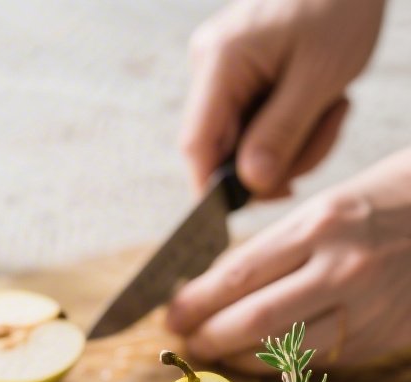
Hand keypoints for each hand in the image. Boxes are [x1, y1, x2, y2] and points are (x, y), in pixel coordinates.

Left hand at [166, 150, 410, 370]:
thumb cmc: (393, 203)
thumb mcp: (334, 205)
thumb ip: (282, 245)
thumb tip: (222, 285)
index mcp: (322, 224)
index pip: (240, 274)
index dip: (198, 301)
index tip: (172, 314)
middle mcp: (340, 269)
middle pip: (253, 318)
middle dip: (210, 336)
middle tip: (186, 342)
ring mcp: (360, 310)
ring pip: (280, 350)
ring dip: (237, 357)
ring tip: (214, 352)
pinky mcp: (374, 340)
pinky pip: (312, 361)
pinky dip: (277, 364)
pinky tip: (257, 359)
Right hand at [181, 0, 384, 196]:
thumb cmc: (340, 5)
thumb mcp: (318, 76)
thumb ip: (281, 133)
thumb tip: (251, 184)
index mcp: (220, 61)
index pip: (196, 145)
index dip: (216, 189)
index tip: (253, 207)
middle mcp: (211, 66)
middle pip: (225, 151)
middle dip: (278, 160)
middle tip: (327, 133)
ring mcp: (224, 71)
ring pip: (247, 144)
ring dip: (295, 144)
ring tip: (334, 109)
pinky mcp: (242, 77)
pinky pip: (259, 125)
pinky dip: (294, 129)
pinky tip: (322, 103)